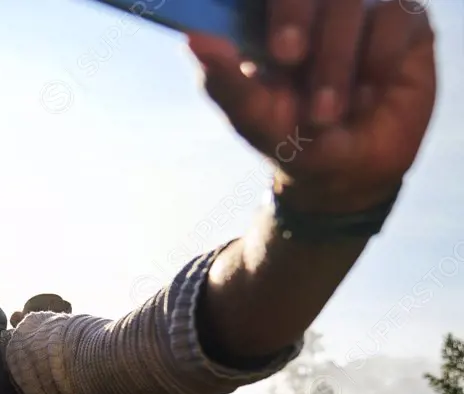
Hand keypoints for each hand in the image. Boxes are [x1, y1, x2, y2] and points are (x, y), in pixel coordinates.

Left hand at [187, 0, 436, 213]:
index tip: (260, 34)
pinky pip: (396, 17)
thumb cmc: (290, 134)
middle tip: (287, 58)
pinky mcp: (405, 19)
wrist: (346, 171)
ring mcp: (363, 4)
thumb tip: (194, 40)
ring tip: (325, 113)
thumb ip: (223, 78)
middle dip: (295, 16)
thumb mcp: (252, 116)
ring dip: (335, 60)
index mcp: (271, 13)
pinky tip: (367, 95)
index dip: (273, 6)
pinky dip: (378, 62)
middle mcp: (317, 1)